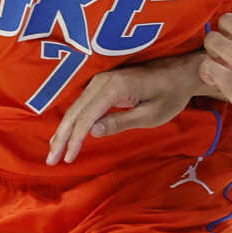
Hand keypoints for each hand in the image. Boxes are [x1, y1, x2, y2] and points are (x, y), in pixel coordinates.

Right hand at [45, 53, 197, 165]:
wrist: (180, 72)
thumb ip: (120, 122)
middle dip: (61, 137)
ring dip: (64, 130)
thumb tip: (92, 132)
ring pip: (76, 108)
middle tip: (51, 160)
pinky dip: (73, 120)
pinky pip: (82, 103)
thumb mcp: (150, 115)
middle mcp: (103, 80)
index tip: (68, 159)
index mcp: (115, 88)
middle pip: (75, 112)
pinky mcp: (103, 82)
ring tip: (54, 150)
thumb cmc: (170, 95)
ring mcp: (101, 79)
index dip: (74, 140)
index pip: (86, 117)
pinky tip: (67, 133)